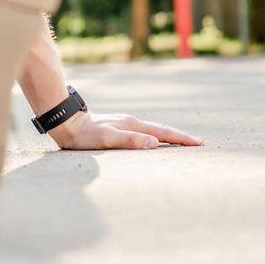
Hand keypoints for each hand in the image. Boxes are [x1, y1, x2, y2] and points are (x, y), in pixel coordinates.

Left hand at [47, 110, 202, 149]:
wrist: (66, 123)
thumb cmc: (84, 135)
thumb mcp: (106, 139)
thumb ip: (129, 140)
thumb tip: (155, 143)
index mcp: (132, 125)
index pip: (162, 132)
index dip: (180, 138)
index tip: (198, 142)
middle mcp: (131, 122)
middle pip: (161, 129)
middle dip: (179, 136)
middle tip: (198, 142)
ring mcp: (125, 123)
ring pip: (153, 129)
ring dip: (168, 135)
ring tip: (182, 142)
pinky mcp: (118, 126)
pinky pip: (144, 131)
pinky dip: (155, 136)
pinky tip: (154, 140)